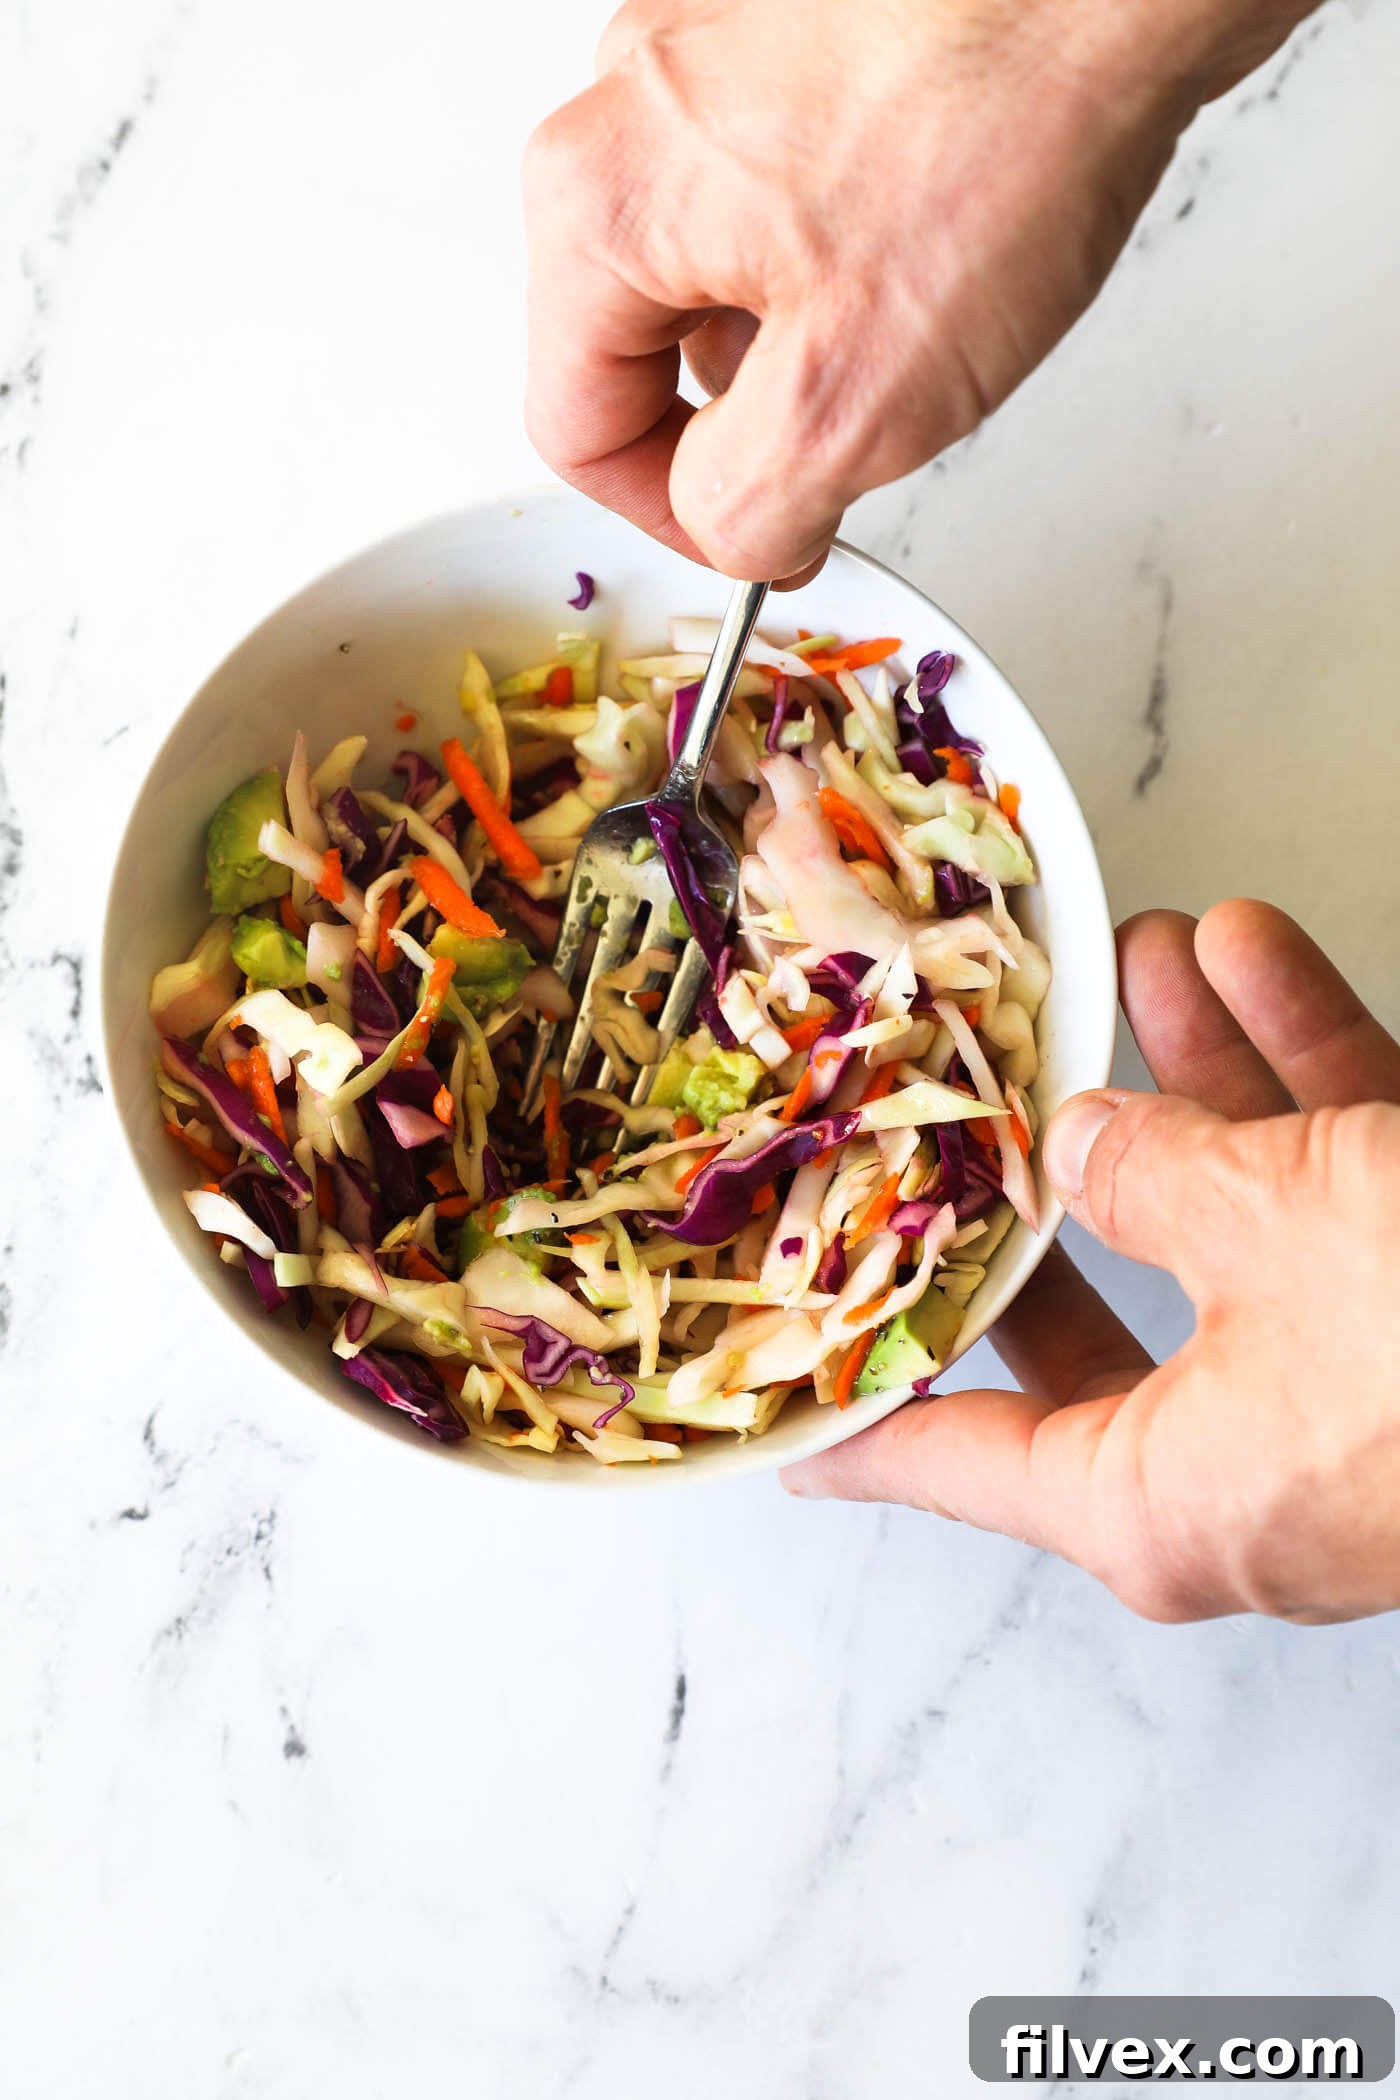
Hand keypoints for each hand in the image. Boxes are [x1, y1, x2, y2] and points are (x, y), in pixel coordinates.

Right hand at [523, 0, 1316, 578]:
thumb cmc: (1005, 128)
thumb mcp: (850, 402)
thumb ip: (746, 507)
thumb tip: (733, 532)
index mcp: (600, 200)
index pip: (577, 429)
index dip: (672, 521)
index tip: (766, 541)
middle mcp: (629, 106)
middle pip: (637, 345)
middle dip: (744, 419)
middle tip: (857, 437)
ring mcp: (709, 54)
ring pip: (712, 271)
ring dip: (795, 335)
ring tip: (914, 320)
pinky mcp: (793, 33)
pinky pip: (776, 192)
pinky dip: (837, 251)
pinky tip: (929, 244)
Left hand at [782, 902, 1399, 1624]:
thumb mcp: (1264, 1227)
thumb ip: (1148, 1174)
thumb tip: (1098, 1140)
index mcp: (1153, 1506)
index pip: (953, 1465)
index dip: (858, 1419)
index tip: (782, 1410)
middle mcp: (1240, 1472)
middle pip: (1089, 1324)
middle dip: (1051, 1175)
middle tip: (980, 1104)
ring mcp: (1342, 1397)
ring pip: (1230, 1225)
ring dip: (1189, 1078)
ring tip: (1132, 958)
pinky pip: (1339, 1196)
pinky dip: (1302, 1080)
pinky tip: (1254, 958)